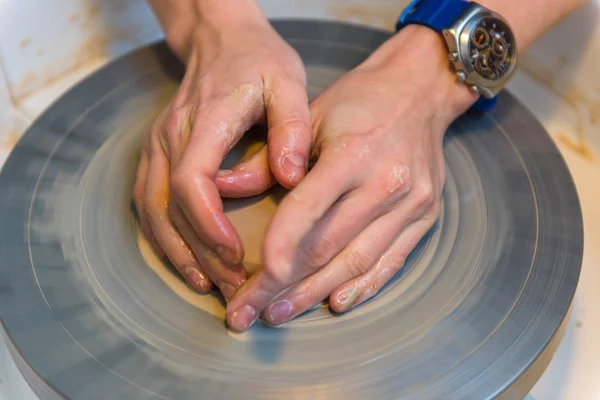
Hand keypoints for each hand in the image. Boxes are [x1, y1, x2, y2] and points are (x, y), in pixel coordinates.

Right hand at [132, 8, 312, 299]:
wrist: (219, 38)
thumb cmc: (257, 59)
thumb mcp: (288, 83)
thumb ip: (292, 128)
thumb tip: (290, 176)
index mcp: (205, 120)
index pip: (192, 180)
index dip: (209, 223)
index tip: (235, 254)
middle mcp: (171, 135)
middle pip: (171, 206)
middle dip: (200, 251)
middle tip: (232, 285)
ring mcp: (159, 144)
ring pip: (153, 209)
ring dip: (176, 251)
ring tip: (206, 284)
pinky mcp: (158, 152)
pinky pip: (149, 201)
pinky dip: (162, 235)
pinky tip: (184, 257)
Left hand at [225, 25, 477, 330]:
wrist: (420, 90)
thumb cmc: (359, 102)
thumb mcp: (309, 118)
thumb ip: (269, 159)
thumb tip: (224, 191)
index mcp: (353, 153)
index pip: (308, 209)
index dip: (278, 248)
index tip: (250, 283)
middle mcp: (386, 183)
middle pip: (327, 246)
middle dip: (282, 285)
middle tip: (247, 312)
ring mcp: (411, 204)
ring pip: (356, 262)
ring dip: (313, 294)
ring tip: (277, 314)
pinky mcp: (425, 218)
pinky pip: (390, 263)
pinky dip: (361, 288)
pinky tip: (332, 304)